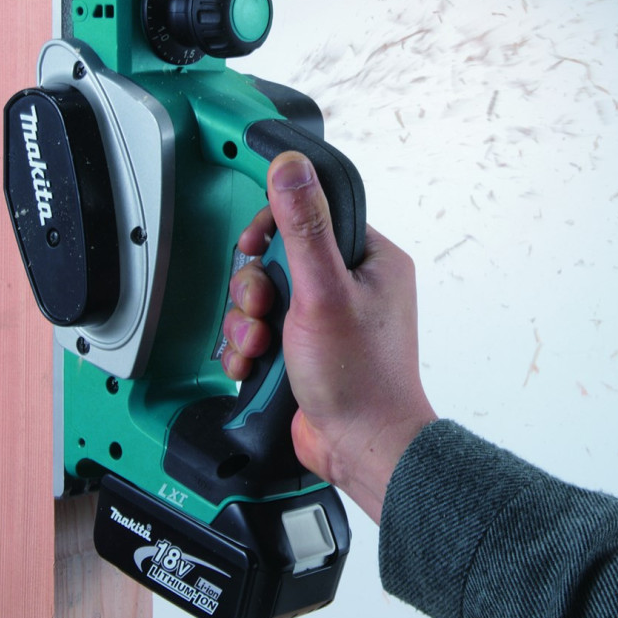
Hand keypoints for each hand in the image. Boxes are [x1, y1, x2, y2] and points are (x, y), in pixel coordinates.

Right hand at [222, 151, 436, 522]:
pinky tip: (254, 364)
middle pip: (278, 258)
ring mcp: (327, 318)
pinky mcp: (306, 347)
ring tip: (259, 345)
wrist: (360, 448)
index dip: (273, 228)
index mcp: (370, 260)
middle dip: (255, 287)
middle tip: (261, 309)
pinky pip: (263, 329)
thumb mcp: (323, 293)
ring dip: (247, 321)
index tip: (253, 246)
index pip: (311, 215)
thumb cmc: (360, 378)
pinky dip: (250, 346)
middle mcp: (351, 285)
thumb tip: (291, 168)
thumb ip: (304, 227)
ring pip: (264, 297)